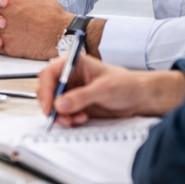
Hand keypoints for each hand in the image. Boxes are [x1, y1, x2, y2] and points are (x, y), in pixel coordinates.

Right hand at [37, 54, 184, 126]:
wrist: (139, 98)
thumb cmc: (125, 85)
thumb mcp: (103, 89)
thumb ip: (81, 97)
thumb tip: (60, 104)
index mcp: (72, 64)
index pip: (49, 74)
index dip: (45, 90)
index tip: (50, 106)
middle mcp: (68, 77)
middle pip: (47, 90)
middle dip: (52, 106)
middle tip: (61, 118)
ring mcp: (71, 91)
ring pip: (53, 104)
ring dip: (61, 115)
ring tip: (76, 120)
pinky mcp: (75, 104)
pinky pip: (63, 113)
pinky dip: (68, 119)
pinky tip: (82, 119)